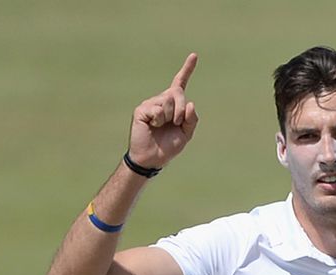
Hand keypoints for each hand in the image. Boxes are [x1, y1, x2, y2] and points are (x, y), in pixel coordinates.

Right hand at [128, 53, 198, 167]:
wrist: (152, 158)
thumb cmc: (168, 146)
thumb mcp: (186, 134)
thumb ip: (192, 119)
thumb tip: (190, 103)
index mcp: (174, 104)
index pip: (180, 83)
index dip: (187, 69)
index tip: (194, 55)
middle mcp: (162, 100)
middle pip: (178, 93)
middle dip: (181, 110)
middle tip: (176, 123)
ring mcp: (151, 104)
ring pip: (168, 101)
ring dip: (170, 117)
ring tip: (162, 126)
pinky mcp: (142, 110)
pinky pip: (157, 109)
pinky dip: (158, 120)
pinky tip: (152, 126)